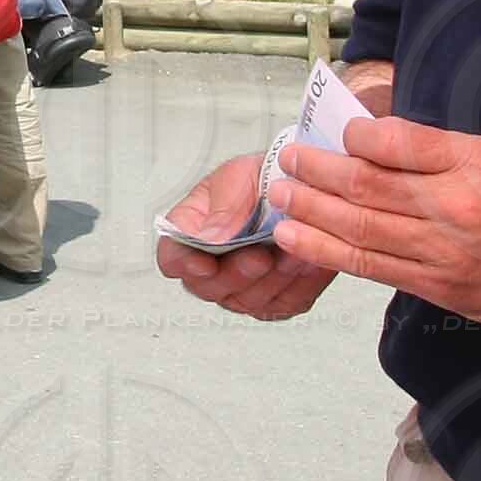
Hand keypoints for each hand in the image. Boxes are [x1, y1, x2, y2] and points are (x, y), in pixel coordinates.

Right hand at [154, 153, 336, 320]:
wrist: (303, 187)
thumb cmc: (262, 180)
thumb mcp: (238, 178)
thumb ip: (223, 209)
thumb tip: (209, 240)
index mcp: (190, 232)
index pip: (172, 258)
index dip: (184, 264)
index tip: (205, 262)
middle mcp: (211, 268)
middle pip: (209, 287)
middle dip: (238, 272)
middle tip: (259, 254)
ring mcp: (242, 289)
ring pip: (250, 300)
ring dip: (274, 277)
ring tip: (292, 251)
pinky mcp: (278, 300)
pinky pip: (287, 302)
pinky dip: (300, 282)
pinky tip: (308, 260)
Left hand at [270, 119, 480, 330]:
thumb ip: (438, 146)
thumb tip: (376, 134)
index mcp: (471, 168)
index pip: (399, 143)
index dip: (359, 134)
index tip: (339, 127)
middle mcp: (452, 211)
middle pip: (367, 188)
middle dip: (317, 172)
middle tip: (288, 159)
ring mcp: (440, 255)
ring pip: (359, 231)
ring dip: (310, 213)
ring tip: (279, 197)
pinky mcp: (434, 287)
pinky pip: (371, 268)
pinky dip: (329, 252)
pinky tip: (298, 240)